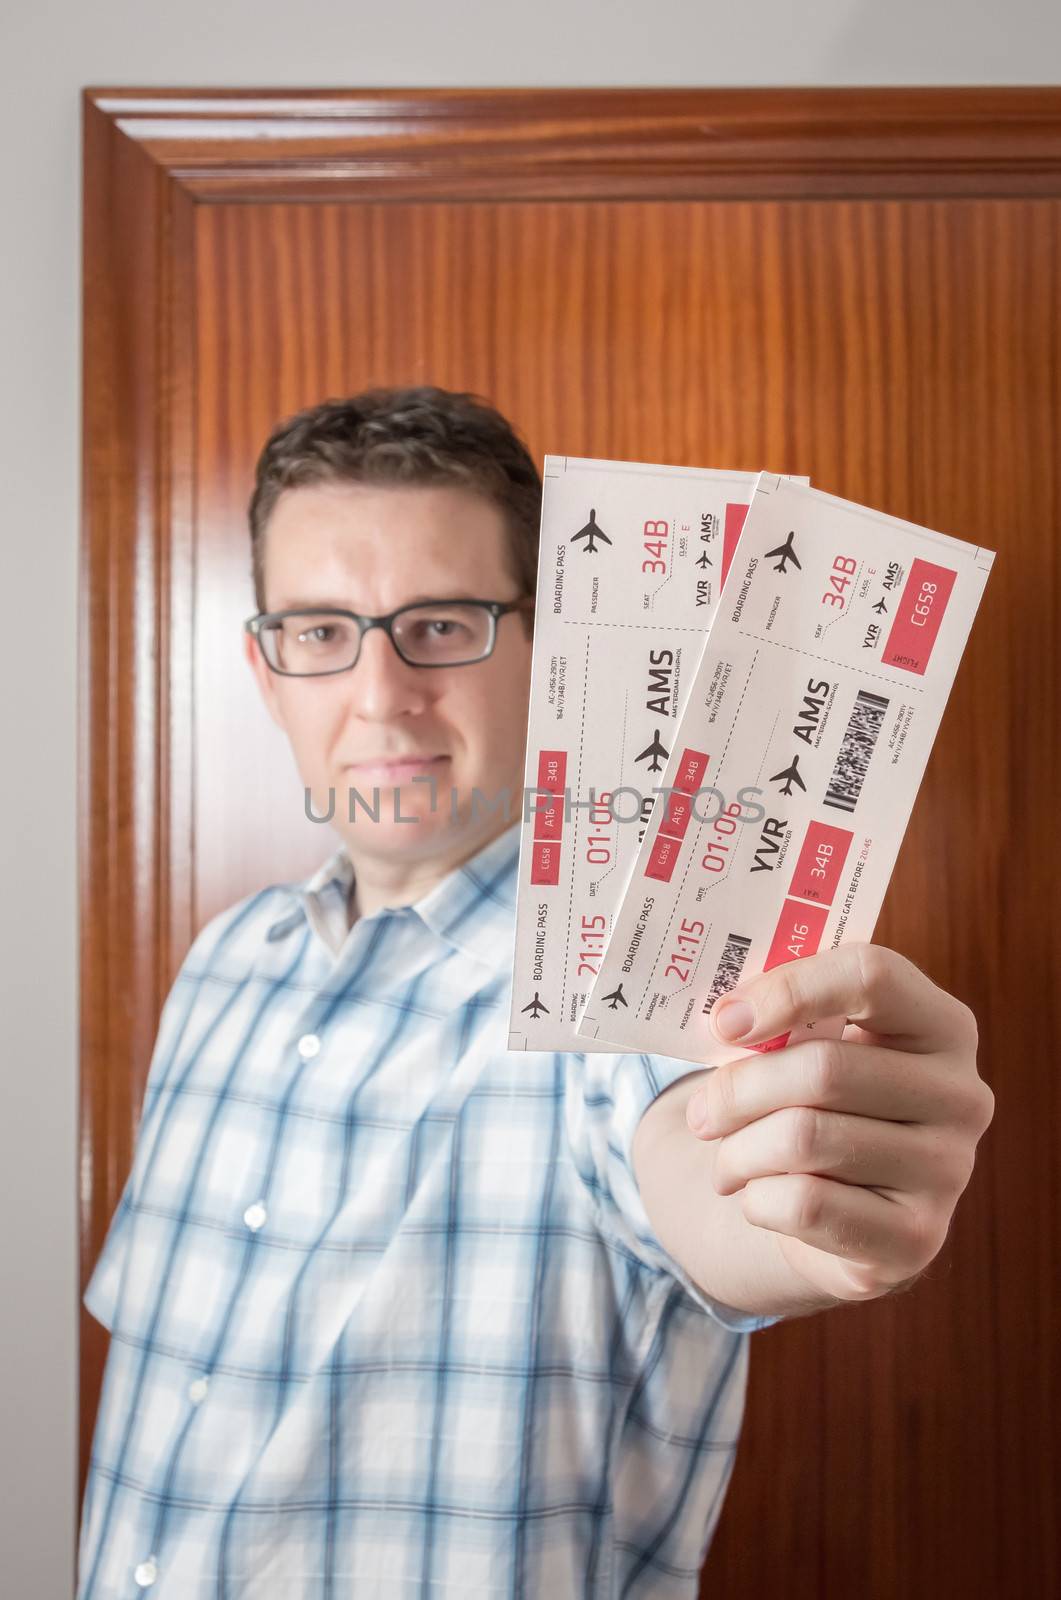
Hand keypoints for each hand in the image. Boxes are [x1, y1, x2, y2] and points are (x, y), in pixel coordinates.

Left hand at [684, 942, 994, 1303]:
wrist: (843, 1215)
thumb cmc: (818, 1108)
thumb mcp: (811, 1050)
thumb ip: (779, 1022)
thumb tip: (726, 1019)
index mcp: (940, 1024)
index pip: (871, 977)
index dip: (788, 991)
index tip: (724, 1021)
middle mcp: (961, 1094)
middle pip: (824, 1069)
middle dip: (738, 1091)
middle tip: (699, 1113)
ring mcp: (948, 1170)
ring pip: (804, 1140)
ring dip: (737, 1151)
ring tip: (724, 1159)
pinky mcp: (916, 1240)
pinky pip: (805, 1206)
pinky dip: (757, 1200)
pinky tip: (757, 1197)